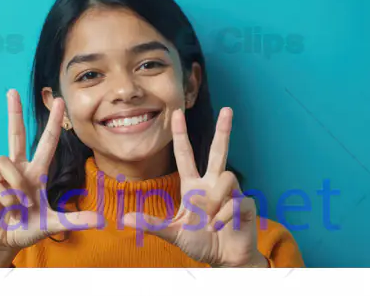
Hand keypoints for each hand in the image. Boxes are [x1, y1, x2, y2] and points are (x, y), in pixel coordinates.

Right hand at [0, 89, 101, 250]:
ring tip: (20, 206)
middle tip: (12, 91)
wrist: (3, 242)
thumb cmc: (26, 228)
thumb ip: (75, 220)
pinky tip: (6, 209)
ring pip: (6, 161)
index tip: (59, 101)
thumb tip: (101, 220)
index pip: (46, 142)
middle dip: (14, 112)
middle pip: (16, 134)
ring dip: (17, 186)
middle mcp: (18, 169)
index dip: (53, 122)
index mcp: (35, 172)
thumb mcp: (54, 224)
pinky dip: (6, 199)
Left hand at [123, 107, 266, 267]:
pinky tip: (218, 227)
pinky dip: (223, 217)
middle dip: (224, 130)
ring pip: (225, 178)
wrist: (224, 261)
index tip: (177, 113)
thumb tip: (124, 219)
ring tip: (209, 221)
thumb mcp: (173, 233)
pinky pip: (234, 201)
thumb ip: (151, 225)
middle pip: (218, 151)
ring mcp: (231, 193)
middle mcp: (212, 184)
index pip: (185, 155)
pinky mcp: (245, 204)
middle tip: (227, 109)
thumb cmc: (201, 242)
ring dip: (214, 201)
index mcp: (193, 186)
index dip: (181, 134)